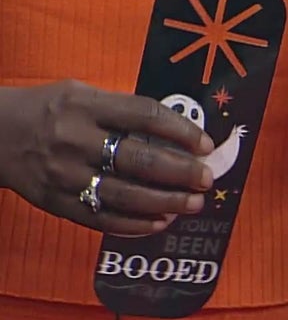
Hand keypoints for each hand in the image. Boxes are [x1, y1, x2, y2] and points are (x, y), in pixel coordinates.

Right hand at [0, 80, 214, 235]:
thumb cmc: (50, 111)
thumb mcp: (81, 95)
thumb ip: (123, 111)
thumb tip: (180, 135)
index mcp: (84, 105)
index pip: (144, 115)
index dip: (181, 130)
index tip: (206, 144)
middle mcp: (74, 139)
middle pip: (139, 159)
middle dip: (181, 171)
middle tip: (206, 178)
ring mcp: (64, 174)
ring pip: (125, 194)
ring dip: (166, 202)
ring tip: (193, 203)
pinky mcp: (56, 203)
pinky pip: (103, 219)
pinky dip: (136, 224)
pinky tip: (161, 221)